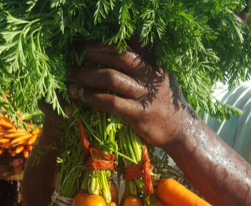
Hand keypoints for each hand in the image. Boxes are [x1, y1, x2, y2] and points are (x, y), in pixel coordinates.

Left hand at [68, 42, 193, 147]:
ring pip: (111, 77)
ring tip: (71, 74)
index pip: (134, 39)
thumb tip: (118, 47)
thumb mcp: (162, 75)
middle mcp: (151, 74)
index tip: (94, 31)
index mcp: (156, 62)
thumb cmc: (165, 100)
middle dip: (92, 50)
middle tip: (73, 52)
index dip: (113, 32)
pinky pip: (110, 102)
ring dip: (86, 74)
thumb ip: (145, 61)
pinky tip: (82, 95)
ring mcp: (145, 94)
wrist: (180, 129)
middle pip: (118, 54)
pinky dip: (93, 97)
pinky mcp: (138, 113)